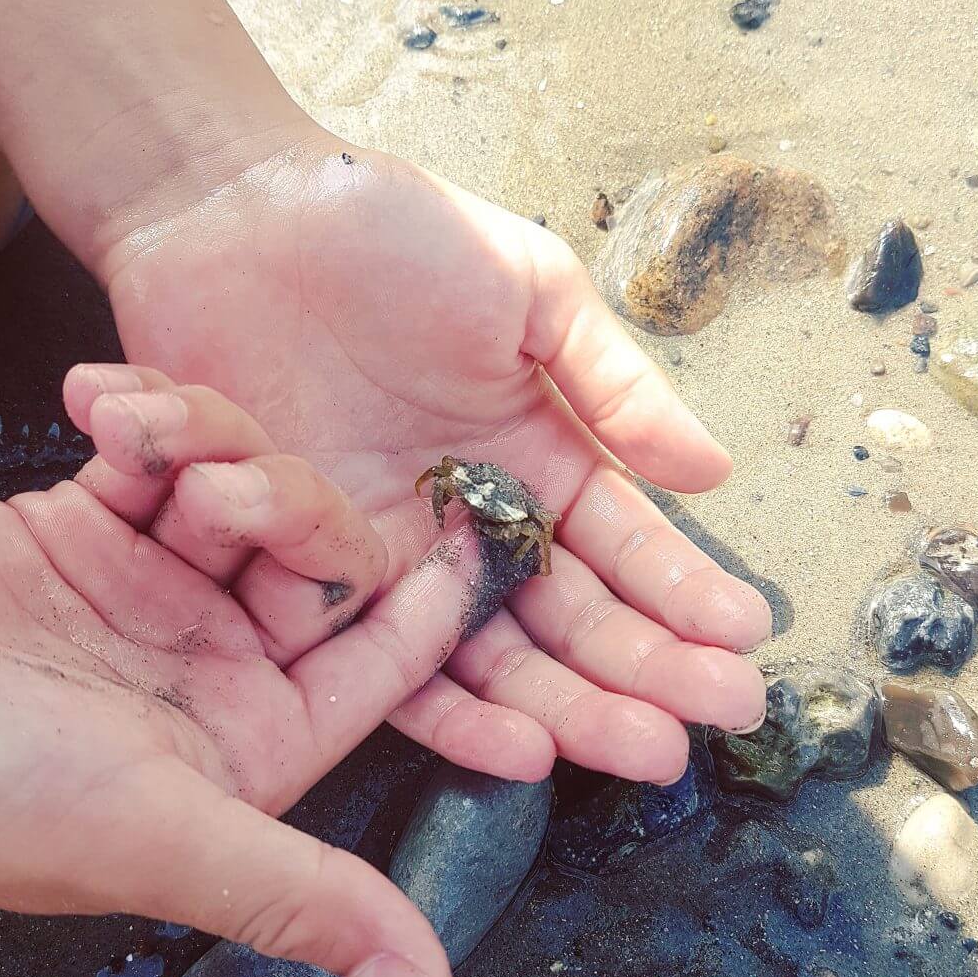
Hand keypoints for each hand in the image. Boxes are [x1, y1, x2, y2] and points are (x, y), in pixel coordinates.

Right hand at [0, 363, 547, 976]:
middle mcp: (215, 664)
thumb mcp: (153, 837)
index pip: (380, 661)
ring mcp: (153, 589)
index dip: (434, 600)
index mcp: (253, 740)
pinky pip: (159, 453)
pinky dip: (143, 422)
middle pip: (314, 555)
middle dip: (283, 504)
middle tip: (216, 490)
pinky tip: (99, 404)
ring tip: (134, 436)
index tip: (482, 529)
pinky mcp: (87, 526)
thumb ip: (302, 898)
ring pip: (243, 487)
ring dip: (207, 447)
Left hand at [104, 130, 771, 784]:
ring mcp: (403, 562)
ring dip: (575, 709)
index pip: (624, 541)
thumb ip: (614, 384)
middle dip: (652, 667)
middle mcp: (478, 523)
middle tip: (721, 718)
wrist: (232, 222)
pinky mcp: (321, 584)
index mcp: (537, 452)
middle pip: (574, 615)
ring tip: (647, 752)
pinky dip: (458, 715)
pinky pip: (394, 666)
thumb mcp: (526, 290)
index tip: (745, 637)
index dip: (685, 589)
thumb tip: (714, 474)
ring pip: (499, 657)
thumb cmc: (388, 234)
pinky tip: (525, 754)